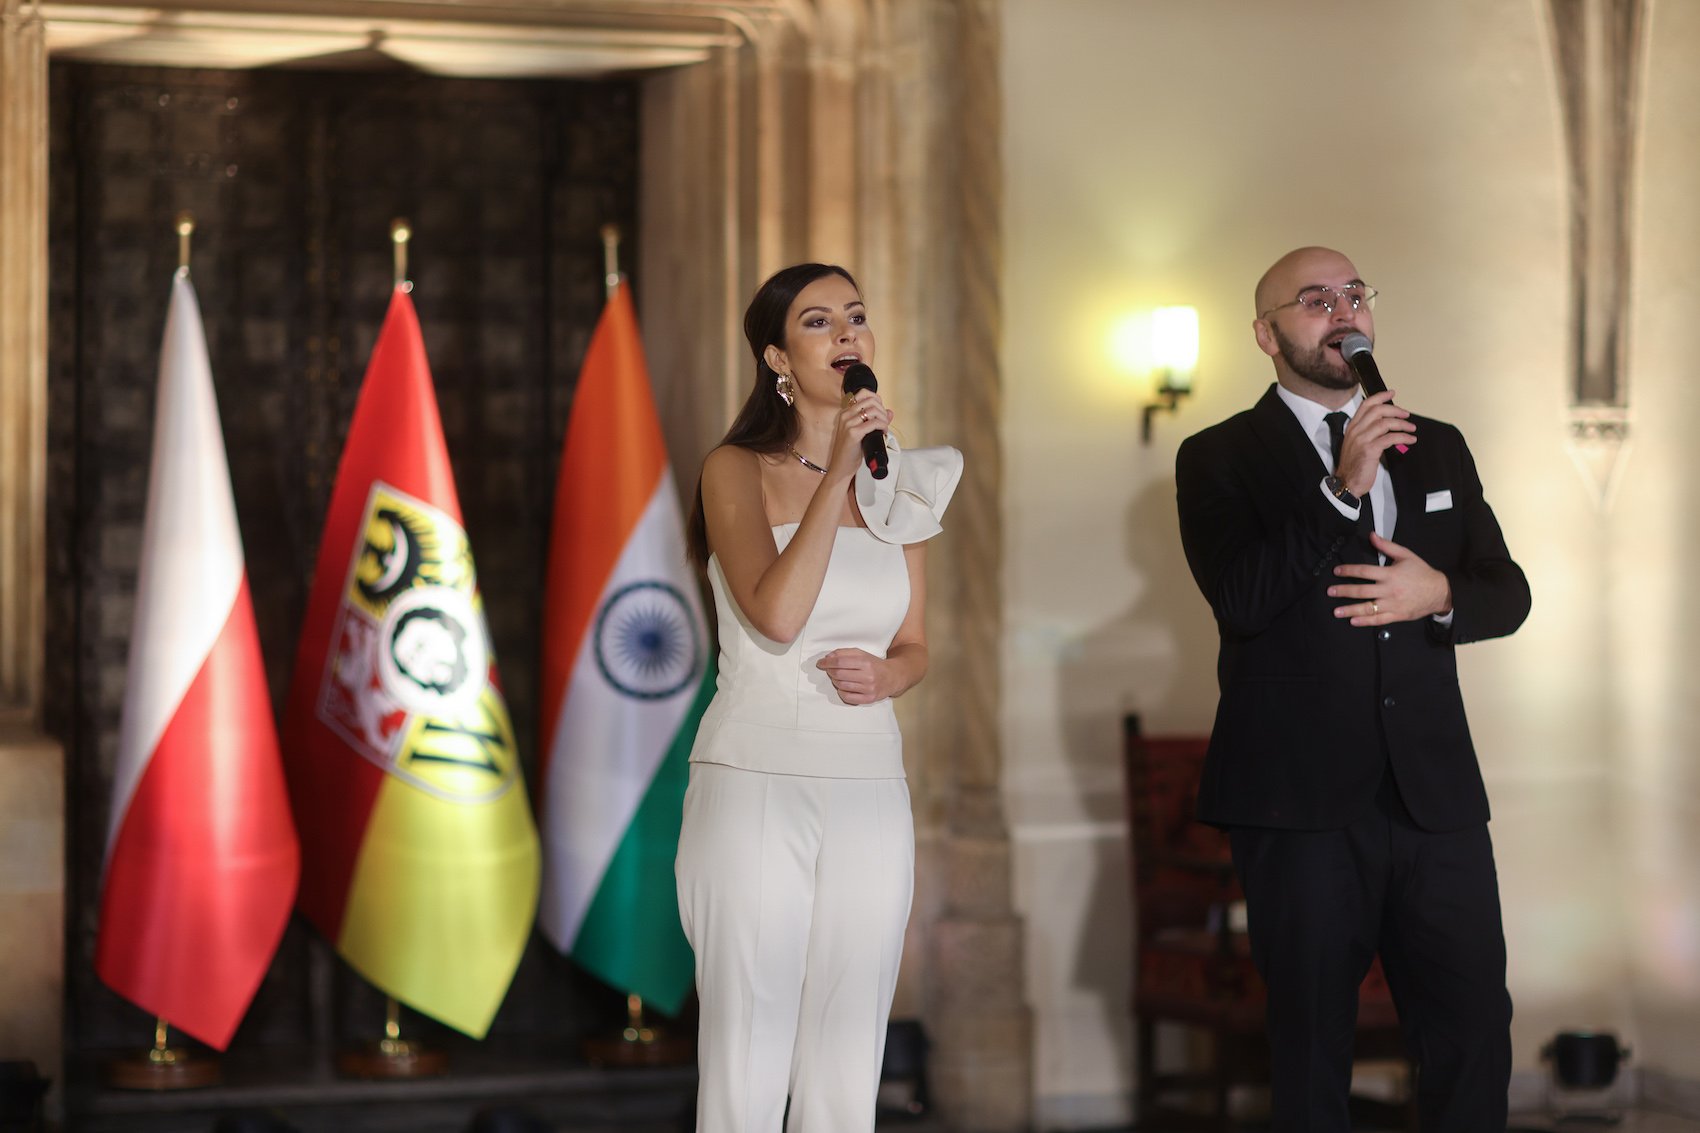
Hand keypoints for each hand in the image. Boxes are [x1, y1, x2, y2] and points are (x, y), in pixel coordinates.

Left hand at [816, 647, 888, 704]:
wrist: (893, 677)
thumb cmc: (874, 664)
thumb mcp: (862, 654)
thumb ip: (844, 653)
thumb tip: (829, 657)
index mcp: (865, 662)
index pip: (840, 661)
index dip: (827, 662)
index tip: (820, 663)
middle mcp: (868, 675)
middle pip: (839, 674)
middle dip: (830, 671)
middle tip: (828, 670)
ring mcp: (868, 689)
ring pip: (842, 686)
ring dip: (835, 681)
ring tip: (837, 677)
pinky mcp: (869, 699)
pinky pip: (847, 697)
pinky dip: (841, 692)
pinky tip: (843, 687)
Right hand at [828, 392, 892, 480]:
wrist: (841, 467)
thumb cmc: (850, 452)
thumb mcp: (862, 433)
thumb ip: (875, 421)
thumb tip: (890, 412)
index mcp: (845, 413)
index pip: (863, 393)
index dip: (877, 399)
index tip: (882, 411)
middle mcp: (845, 415)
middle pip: (870, 400)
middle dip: (882, 410)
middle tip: (885, 421)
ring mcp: (848, 424)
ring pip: (873, 410)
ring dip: (883, 418)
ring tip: (884, 428)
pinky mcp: (853, 433)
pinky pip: (873, 423)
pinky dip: (882, 426)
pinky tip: (883, 432)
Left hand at [1328, 532, 1452, 625]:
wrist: (1440, 591)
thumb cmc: (1421, 572)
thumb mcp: (1406, 555)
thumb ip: (1387, 546)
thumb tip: (1371, 535)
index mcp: (1390, 574)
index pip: (1365, 572)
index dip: (1349, 571)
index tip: (1337, 571)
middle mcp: (1389, 590)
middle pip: (1362, 591)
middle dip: (1344, 591)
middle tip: (1330, 592)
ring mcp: (1393, 604)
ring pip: (1368, 608)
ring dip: (1350, 610)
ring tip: (1336, 611)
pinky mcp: (1397, 615)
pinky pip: (1379, 620)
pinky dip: (1365, 622)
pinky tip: (1353, 621)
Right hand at [1336, 390, 1415, 496]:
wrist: (1346, 482)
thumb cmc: (1353, 465)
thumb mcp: (1356, 444)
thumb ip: (1367, 432)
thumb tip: (1386, 425)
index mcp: (1352, 427)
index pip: (1366, 405)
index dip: (1380, 397)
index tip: (1392, 393)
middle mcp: (1356, 430)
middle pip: (1377, 410)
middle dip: (1395, 410)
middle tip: (1407, 414)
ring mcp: (1362, 439)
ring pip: (1385, 423)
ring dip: (1402, 424)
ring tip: (1411, 428)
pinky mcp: (1370, 450)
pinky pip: (1390, 438)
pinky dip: (1403, 437)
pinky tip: (1410, 440)